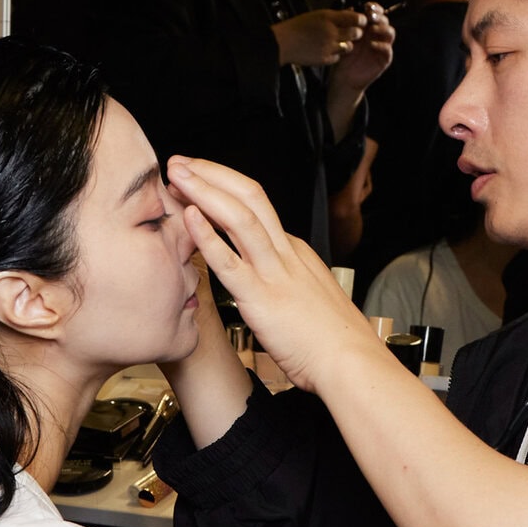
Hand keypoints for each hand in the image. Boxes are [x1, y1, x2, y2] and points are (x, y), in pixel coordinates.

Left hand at [166, 155, 381, 395]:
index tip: (198, 178)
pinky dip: (207, 236)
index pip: (257, 206)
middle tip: (181, 162)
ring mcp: (274, 272)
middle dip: (211, 173)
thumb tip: (269, 284)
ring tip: (176, 175)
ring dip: (204, 190)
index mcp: (294, 253)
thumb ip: (287, 284)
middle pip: (249, 196)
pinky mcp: (262, 298)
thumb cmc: (332, 342)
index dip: (224, 187)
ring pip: (239, 217)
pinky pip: (230, 261)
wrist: (351, 363)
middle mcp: (285, 253)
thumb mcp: (310, 299)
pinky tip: (188, 217)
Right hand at [272, 8, 368, 67]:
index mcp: (328, 18)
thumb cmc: (297, 27)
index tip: (360, 21)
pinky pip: (338, 57)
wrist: (283, 43)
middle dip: (356, 33)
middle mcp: (331, 32)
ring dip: (346, 44)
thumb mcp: (317, 15)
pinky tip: (328, 49)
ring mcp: (329, 46)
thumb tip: (350, 12)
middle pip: (356, 33)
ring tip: (337, 41)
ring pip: (349, 47)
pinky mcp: (325, 58)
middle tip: (352, 32)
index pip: (355, 18)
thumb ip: (335, 15)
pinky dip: (335, 54)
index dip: (360, 20)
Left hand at [328, 2, 395, 95]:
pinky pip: (388, 50)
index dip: (375, 8)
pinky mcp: (384, 60)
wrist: (344, 77)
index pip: (377, 14)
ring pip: (390, 33)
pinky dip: (382, 46)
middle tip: (370, 16)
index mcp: (369, 28)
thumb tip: (351, 8)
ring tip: (372, 29)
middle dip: (379, 16)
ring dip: (383, 29)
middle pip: (385, 21)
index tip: (367, 6)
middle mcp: (378, 36)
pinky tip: (371, 44)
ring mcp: (382, 47)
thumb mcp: (344, 39)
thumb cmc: (344, 56)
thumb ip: (349, 24)